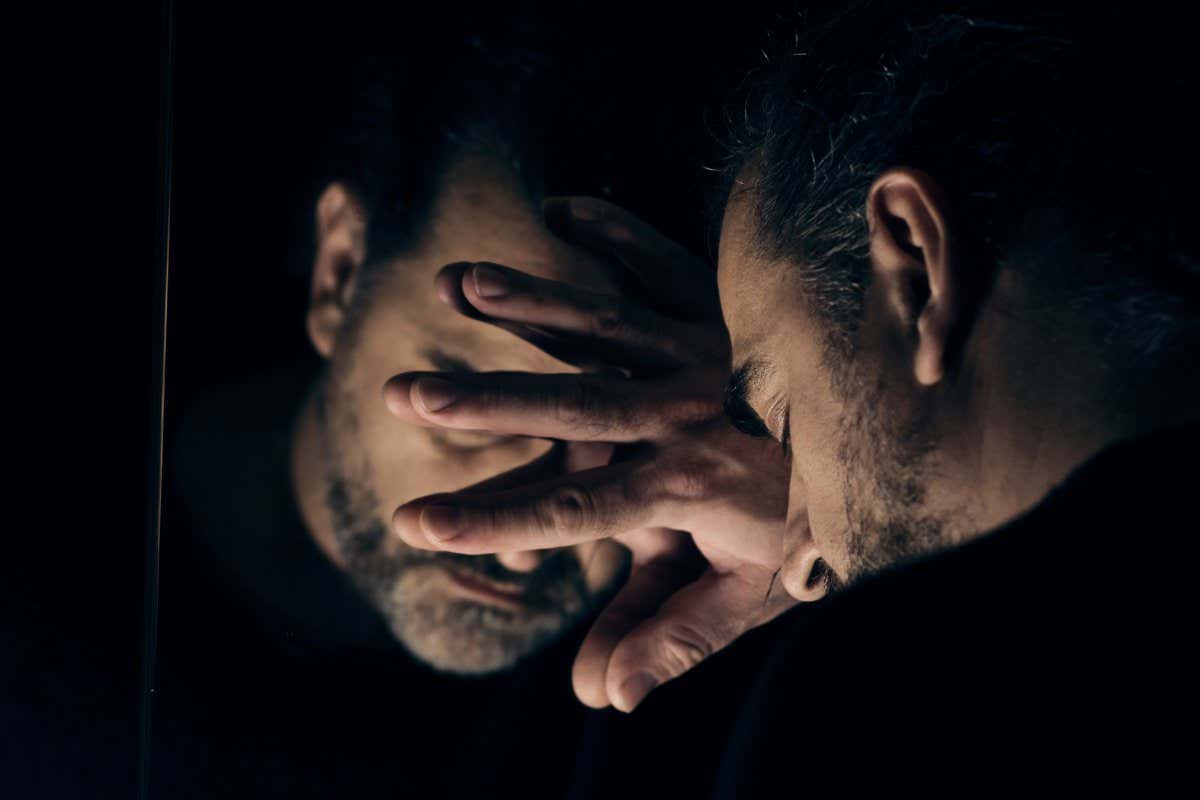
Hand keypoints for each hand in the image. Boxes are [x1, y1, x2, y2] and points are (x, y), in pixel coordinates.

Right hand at [384, 197, 795, 711]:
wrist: (896, 438)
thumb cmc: (818, 522)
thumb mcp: (751, 594)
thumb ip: (675, 638)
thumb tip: (602, 697)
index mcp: (685, 483)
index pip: (571, 512)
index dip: (490, 520)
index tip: (415, 523)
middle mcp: (683, 412)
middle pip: (569, 407)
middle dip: (482, 404)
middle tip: (404, 396)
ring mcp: (702, 352)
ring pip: (603, 325)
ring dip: (529, 303)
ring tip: (457, 281)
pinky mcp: (723, 308)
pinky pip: (665, 261)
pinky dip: (615, 231)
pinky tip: (561, 206)